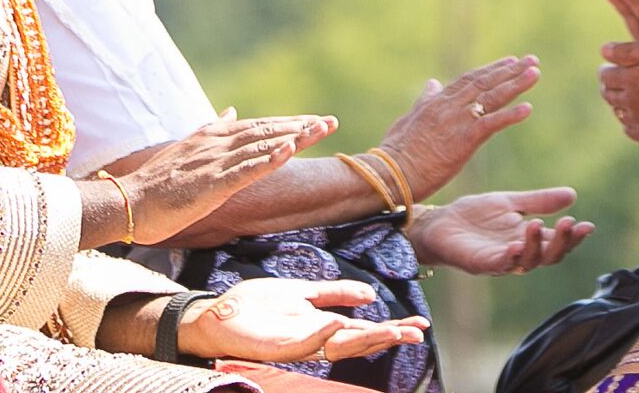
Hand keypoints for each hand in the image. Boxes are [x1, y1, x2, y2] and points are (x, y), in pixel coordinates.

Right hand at [121, 115, 333, 240]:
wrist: (128, 202)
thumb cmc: (156, 184)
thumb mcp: (187, 149)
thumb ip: (212, 129)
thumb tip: (231, 111)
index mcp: (212, 137)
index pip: (258, 126)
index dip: (288, 123)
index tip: (315, 120)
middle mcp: (216, 144)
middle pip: (266, 130)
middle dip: (300, 126)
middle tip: (330, 122)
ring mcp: (214, 163)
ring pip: (261, 145)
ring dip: (293, 137)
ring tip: (320, 129)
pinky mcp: (211, 184)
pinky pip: (246, 170)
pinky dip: (269, 158)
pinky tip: (289, 150)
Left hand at [180, 279, 427, 363]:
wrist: (217, 312)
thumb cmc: (255, 305)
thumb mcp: (302, 291)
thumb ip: (334, 292)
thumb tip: (371, 294)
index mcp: (323, 325)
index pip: (365, 329)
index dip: (392, 328)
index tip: (421, 325)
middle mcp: (316, 339)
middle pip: (359, 342)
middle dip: (388, 337)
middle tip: (416, 334)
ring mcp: (298, 344)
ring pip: (338, 347)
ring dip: (365, 340)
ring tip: (392, 329)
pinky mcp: (278, 346)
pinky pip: (304, 344)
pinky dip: (321, 335)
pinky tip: (337, 324)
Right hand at [376, 54, 537, 195]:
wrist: (389, 174)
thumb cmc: (397, 152)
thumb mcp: (409, 119)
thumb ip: (424, 100)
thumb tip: (432, 82)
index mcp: (437, 102)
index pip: (469, 79)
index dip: (492, 70)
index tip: (511, 61)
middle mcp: (448, 106)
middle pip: (485, 83)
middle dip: (510, 71)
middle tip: (532, 60)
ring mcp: (456, 122)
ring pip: (491, 98)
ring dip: (516, 84)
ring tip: (535, 73)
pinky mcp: (462, 140)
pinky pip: (491, 124)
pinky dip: (510, 115)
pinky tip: (528, 108)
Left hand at [408, 188, 594, 274]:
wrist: (438, 222)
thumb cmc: (473, 216)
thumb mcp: (510, 203)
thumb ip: (539, 202)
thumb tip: (573, 194)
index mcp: (527, 239)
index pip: (556, 242)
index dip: (572, 236)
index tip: (587, 225)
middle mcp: (518, 253)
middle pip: (548, 256)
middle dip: (562, 243)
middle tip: (570, 224)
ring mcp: (500, 260)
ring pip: (527, 261)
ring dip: (535, 245)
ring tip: (537, 225)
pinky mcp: (480, 264)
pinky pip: (499, 264)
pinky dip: (509, 257)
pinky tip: (515, 245)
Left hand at [598, 35, 638, 147]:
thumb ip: (631, 50)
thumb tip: (604, 51)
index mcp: (630, 79)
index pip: (605, 74)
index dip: (609, 66)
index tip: (616, 63)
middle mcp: (630, 103)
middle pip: (608, 93)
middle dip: (611, 83)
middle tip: (622, 76)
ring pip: (618, 112)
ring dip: (620, 101)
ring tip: (633, 92)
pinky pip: (630, 130)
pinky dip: (630, 121)